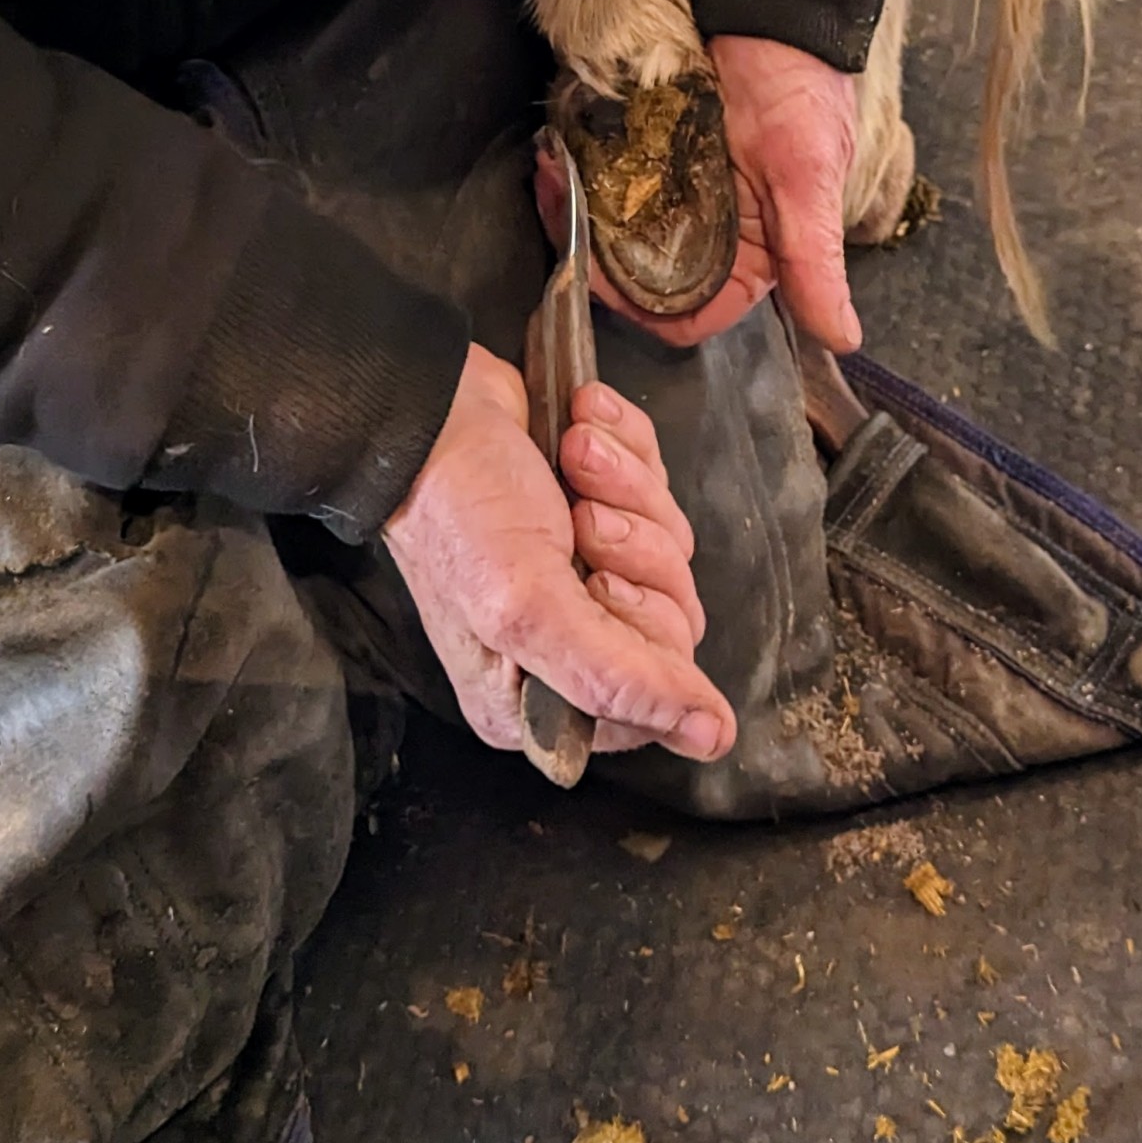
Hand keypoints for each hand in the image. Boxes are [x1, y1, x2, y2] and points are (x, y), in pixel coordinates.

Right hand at [383, 344, 735, 762]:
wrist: (433, 405)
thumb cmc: (458, 507)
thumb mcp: (531, 608)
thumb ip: (621, 681)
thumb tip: (708, 737)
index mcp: (537, 697)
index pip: (652, 702)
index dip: (642, 633)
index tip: (595, 584)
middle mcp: (565, 647)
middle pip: (673, 624)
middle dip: (637, 550)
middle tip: (581, 521)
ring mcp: (586, 577)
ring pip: (672, 551)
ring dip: (627, 491)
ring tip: (573, 464)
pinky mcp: (605, 511)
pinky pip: (662, 490)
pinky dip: (628, 452)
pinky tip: (579, 437)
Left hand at [543, 36, 861, 351]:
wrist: (773, 5)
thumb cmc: (802, 90)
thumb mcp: (809, 179)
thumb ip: (815, 261)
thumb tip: (843, 339)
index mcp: (752, 258)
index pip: (688, 318)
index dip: (643, 313)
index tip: (601, 281)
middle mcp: (709, 237)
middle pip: (636, 279)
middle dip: (592, 256)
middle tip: (560, 207)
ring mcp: (673, 196)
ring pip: (610, 233)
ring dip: (575, 210)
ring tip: (552, 173)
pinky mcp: (647, 157)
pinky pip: (602, 181)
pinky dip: (577, 172)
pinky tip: (559, 152)